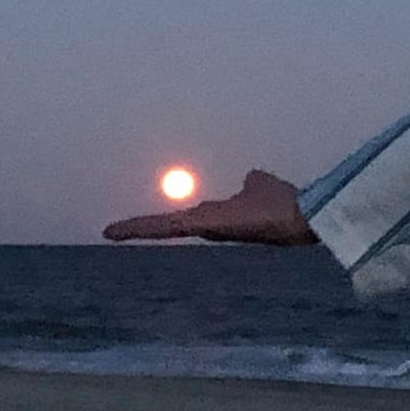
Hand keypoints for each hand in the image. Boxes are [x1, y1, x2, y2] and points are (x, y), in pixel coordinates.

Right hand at [102, 170, 318, 245]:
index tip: (140, 224)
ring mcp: (203, 226)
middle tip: (111, 232)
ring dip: (136, 229)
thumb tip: (251, 178)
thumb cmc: (282, 202)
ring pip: (163, 227)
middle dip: (140, 229)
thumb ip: (252, 184)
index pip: (183, 220)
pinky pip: (168, 226)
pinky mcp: (201, 225)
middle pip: (166, 226)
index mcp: (217, 216)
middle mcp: (207, 224)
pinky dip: (143, 228)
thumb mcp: (260, 185)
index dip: (161, 222)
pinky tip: (118, 230)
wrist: (299, 214)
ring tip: (110, 231)